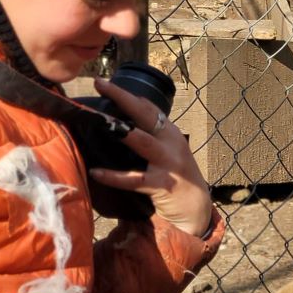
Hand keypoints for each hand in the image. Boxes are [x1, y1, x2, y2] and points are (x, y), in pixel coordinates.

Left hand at [88, 77, 212, 236]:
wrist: (196, 209)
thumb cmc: (176, 178)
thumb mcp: (168, 152)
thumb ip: (151, 138)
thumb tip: (119, 126)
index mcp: (171, 133)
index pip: (150, 107)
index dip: (128, 94)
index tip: (106, 83)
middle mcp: (172, 143)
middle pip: (146, 115)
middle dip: (122, 97)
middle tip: (100, 84)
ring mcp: (169, 163)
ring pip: (143, 141)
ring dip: (122, 131)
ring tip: (101, 122)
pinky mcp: (163, 184)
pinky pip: (134, 179)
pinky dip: (114, 176)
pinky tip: (96, 172)